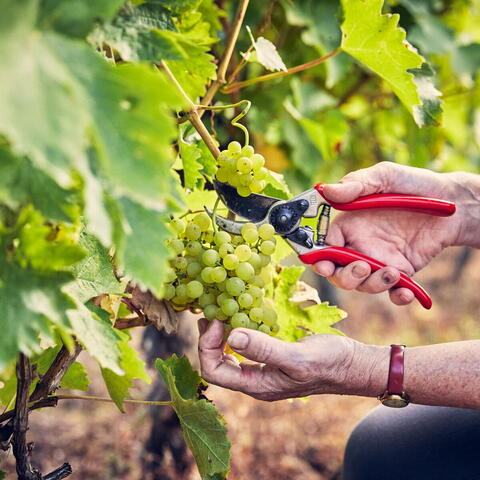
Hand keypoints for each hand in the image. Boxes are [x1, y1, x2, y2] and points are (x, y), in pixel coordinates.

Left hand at [198, 319, 384, 400]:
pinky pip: (243, 349)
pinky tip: (240, 317)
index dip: (207, 346)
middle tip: (212, 314)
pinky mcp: (271, 360)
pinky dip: (235, 333)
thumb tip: (232, 337)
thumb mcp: (297, 356)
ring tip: (220, 313)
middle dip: (208, 340)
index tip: (217, 321)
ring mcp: (262, 371)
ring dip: (219, 336)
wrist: (353, 365)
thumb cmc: (329, 363)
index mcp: (257, 385)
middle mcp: (255, 382)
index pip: (214, 372)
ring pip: (227, 357)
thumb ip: (265, 349)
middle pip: (217, 365)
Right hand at [313, 162, 461, 305]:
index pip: (324, 246)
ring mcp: (379, 260)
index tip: (323, 263)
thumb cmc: (414, 185)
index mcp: (348, 224)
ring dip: (373, 284)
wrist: (453, 204)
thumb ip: (356, 183)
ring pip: (363, 285)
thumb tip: (326, 190)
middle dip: (344, 276)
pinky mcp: (401, 272)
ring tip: (392, 272)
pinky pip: (393, 292)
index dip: (319, 257)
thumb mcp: (385, 176)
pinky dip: (397, 297)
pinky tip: (406, 292)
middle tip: (361, 267)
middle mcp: (359, 245)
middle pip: (338, 272)